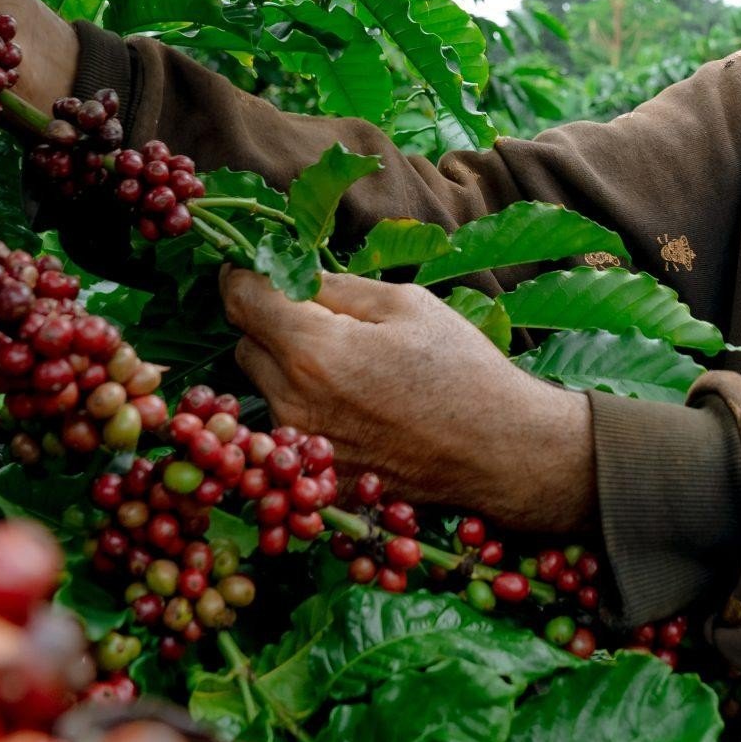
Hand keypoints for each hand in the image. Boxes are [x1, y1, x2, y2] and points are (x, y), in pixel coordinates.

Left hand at [222, 269, 595, 533]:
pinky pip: (287, 426)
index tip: (250, 265)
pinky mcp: (316, 476)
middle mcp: (293, 402)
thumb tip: (289, 273)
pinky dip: (304, 408)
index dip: (242, 274)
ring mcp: (302, 446)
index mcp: (313, 350)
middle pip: (245, 343)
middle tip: (319, 316)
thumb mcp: (406, 304)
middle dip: (269, 322)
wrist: (500, 451)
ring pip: (264, 387)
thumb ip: (335, 286)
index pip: (240, 299)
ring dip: (285, 367)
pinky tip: (353, 404)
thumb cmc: (462, 370)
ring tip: (346, 365)